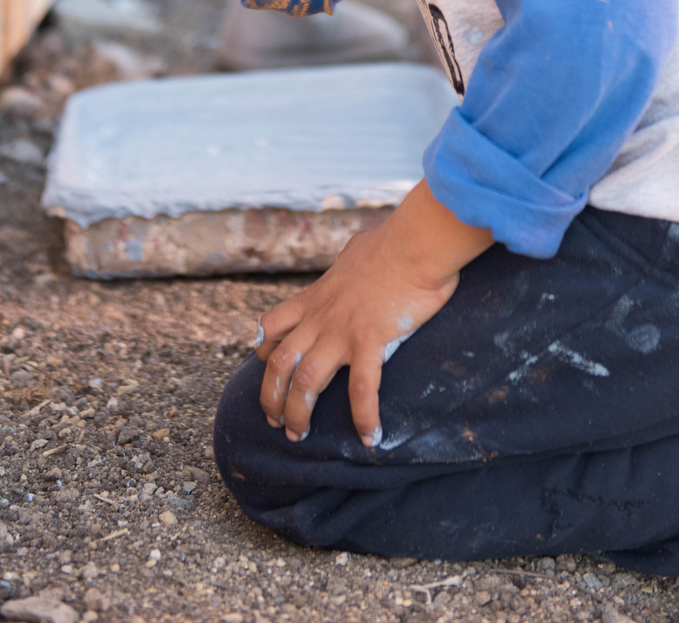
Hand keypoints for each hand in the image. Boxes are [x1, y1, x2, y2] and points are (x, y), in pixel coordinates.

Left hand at [255, 181, 491, 446]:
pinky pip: (361, 388)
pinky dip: (364, 416)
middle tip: (275, 422)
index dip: (264, 353)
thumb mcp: (356, 250)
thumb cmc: (393, 242)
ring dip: (298, 413)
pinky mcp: (370, 340)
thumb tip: (359, 250)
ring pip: (304, 381)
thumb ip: (350, 260)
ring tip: (299, 437)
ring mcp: (342, 330)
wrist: (414, 242)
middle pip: (278, 363)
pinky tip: (370, 437)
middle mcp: (320, 316)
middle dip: (271, 397)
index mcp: (316, 296)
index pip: (272, 327)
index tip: (268, 372)